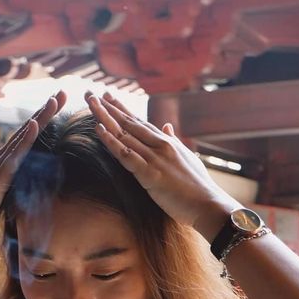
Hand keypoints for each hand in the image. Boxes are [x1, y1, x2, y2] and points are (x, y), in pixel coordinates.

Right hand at [0, 91, 66, 237]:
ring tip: (54, 99)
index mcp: (5, 162)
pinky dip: (26, 137)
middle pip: (27, 129)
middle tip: (61, 92)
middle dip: (45, 110)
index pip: (26, 137)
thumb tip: (30, 192)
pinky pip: (16, 153)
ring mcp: (0, 163)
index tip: (57, 105)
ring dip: (40, 116)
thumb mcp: (4, 197)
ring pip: (24, 135)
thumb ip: (15, 188)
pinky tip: (36, 124)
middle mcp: (2, 157)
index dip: (42, 120)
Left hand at [85, 91, 240, 231]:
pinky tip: (99, 130)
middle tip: (90, 94)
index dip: (122, 109)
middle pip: (128, 123)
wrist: (208, 204)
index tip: (107, 97)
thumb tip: (167, 126)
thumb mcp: (186, 157)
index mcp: (166, 142)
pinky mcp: (150, 175)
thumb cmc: (198, 186)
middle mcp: (159, 145)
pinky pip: (126, 156)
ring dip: (105, 118)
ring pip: (124, 134)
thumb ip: (174, 141)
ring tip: (90, 103)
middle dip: (108, 108)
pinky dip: (112, 142)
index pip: (139, 121)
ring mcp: (154, 158)